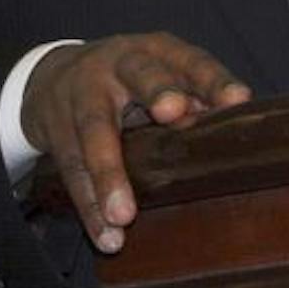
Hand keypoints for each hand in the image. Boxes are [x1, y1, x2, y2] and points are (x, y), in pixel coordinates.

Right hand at [21, 33, 250, 253]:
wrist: (50, 76)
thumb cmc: (129, 81)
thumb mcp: (162, 75)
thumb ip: (194, 98)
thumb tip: (230, 130)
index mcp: (158, 51)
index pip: (192, 60)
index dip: (214, 78)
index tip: (237, 99)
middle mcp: (120, 64)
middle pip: (140, 74)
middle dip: (158, 90)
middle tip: (173, 111)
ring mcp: (82, 95)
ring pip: (95, 132)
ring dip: (110, 176)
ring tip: (124, 216)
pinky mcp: (56, 131)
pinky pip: (72, 171)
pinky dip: (90, 207)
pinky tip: (106, 236)